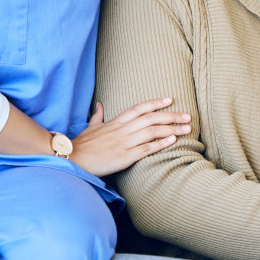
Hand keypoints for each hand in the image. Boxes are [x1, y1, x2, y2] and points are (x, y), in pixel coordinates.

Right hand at [67, 98, 189, 176]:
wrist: (72, 159)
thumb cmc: (81, 145)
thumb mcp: (90, 127)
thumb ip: (98, 116)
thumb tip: (99, 105)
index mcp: (115, 122)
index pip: (139, 109)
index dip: (155, 103)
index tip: (170, 99)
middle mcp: (122, 130)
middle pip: (151, 118)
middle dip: (171, 116)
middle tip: (187, 116)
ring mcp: (124, 142)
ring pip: (152, 132)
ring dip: (172, 129)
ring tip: (186, 128)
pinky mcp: (125, 157)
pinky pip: (146, 148)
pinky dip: (160, 144)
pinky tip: (172, 141)